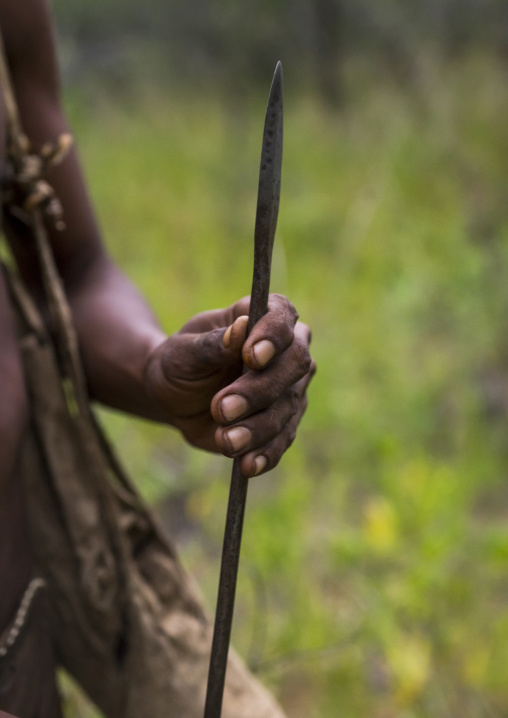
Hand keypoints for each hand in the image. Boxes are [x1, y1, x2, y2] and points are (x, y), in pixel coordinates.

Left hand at [145, 294, 314, 476]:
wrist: (173, 398)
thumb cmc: (179, 362)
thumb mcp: (184, 351)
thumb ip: (213, 343)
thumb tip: (241, 330)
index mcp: (264, 317)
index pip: (283, 316)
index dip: (273, 336)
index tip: (250, 357)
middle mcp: (286, 351)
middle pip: (295, 364)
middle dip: (259, 389)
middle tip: (222, 408)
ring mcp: (290, 389)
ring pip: (287, 407)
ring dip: (257, 428)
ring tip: (225, 440)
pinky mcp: (283, 423)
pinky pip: (282, 440)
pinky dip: (265, 454)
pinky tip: (247, 465)